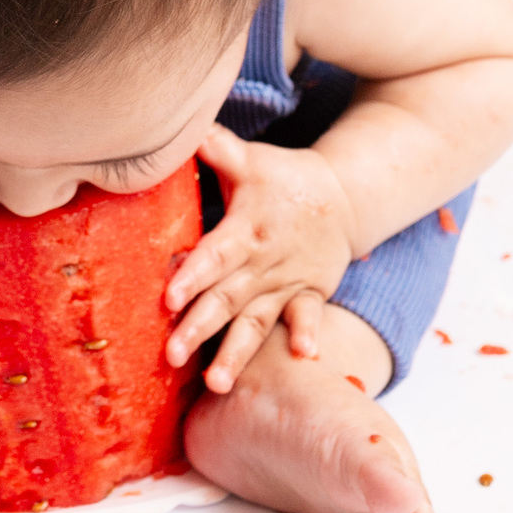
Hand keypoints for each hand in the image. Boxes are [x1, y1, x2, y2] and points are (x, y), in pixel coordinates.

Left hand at [165, 124, 355, 392]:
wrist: (344, 196)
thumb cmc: (283, 179)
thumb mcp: (249, 159)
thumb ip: (214, 148)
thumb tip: (180, 128)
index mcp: (245, 231)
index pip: (213, 256)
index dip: (191, 276)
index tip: (167, 298)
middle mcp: (264, 263)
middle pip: (226, 299)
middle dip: (198, 328)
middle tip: (171, 356)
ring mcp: (288, 284)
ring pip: (257, 323)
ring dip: (237, 353)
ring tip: (217, 384)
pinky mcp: (308, 296)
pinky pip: (307, 318)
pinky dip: (307, 335)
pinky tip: (304, 358)